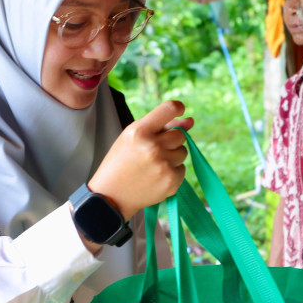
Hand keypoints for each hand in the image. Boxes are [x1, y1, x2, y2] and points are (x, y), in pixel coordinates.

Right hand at [90, 100, 193, 221]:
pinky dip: (172, 172)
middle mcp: (153, 147)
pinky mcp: (171, 181)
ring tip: (152, 164)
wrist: (112, 195)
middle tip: (153, 150)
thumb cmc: (121, 162)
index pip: (169, 109)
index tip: (179, 111)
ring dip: (172, 156)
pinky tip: (155, 176)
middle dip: (171, 141)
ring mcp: (164, 165)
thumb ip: (161, 126)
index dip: (178, 108)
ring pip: (183, 152)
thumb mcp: (133, 137)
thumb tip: (191, 121)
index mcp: (140, 131)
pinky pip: (182, 169)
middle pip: (180, 135)